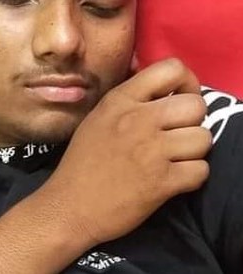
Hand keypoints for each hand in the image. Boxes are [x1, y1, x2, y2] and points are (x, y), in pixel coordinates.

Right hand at [40, 58, 211, 247]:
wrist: (71, 204)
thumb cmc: (83, 159)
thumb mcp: (100, 116)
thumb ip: (129, 98)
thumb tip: (159, 84)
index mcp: (121, 99)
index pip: (172, 69)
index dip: (186, 83)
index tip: (179, 98)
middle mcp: (139, 119)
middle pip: (196, 105)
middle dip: (192, 119)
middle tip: (178, 131)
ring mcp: (152, 151)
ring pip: (203, 138)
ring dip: (193, 150)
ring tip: (176, 156)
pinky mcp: (162, 183)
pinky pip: (201, 170)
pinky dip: (191, 175)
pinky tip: (174, 177)